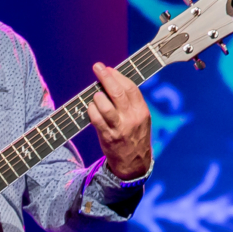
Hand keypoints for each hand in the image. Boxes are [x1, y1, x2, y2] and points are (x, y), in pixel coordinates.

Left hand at [87, 61, 152, 180]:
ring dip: (97, 96)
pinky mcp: (107, 137)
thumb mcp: (140, 118)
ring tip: (96, 94)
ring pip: (105, 105)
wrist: (134, 164)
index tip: (109, 69)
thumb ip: (131, 102)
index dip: (118, 76)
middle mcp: (132, 118)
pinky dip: (91, 110)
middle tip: (97, 67)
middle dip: (106, 77)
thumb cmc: (135, 136)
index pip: (130, 88)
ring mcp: (119, 128)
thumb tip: (114, 82)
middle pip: (117, 93)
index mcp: (142, 111)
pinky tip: (90, 107)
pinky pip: (96, 119)